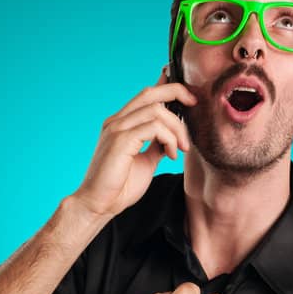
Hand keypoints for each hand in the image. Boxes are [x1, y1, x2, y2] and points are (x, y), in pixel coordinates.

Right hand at [72, 82, 196, 219]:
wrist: (98, 205)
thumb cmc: (119, 187)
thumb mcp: (146, 161)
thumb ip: (156, 145)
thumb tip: (171, 137)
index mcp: (121, 123)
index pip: (146, 95)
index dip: (168, 88)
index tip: (189, 98)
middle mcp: (117, 121)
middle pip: (150, 93)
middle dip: (176, 92)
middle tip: (194, 104)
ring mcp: (117, 129)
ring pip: (156, 110)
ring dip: (176, 127)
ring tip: (182, 148)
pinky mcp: (121, 140)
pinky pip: (154, 127)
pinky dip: (169, 138)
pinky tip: (172, 155)